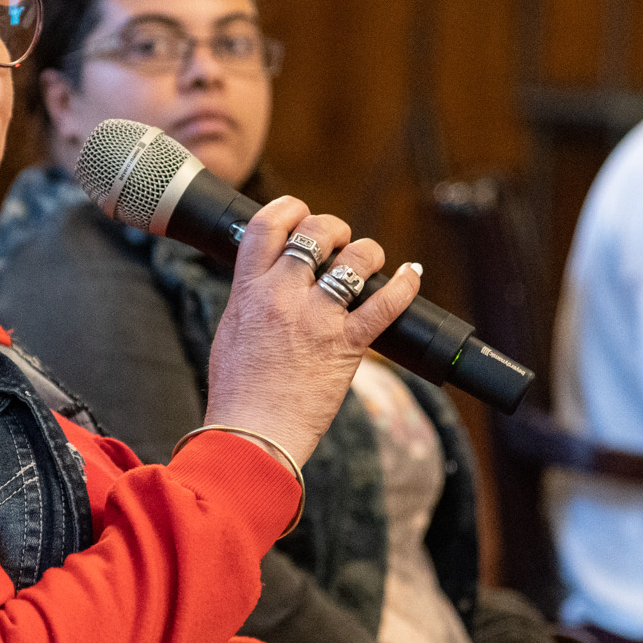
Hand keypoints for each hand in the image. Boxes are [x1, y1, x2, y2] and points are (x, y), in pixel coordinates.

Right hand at [203, 198, 420, 464]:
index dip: (289, 209)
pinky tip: (410, 275)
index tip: (300, 214)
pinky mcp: (347, 345)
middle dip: (334, 229)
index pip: (269, 225)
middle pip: (317, 234)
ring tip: (369, 261)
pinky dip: (404, 286)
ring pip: (356, 260)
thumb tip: (269, 276)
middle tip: (339, 241)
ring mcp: (317, 319)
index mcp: (249, 290)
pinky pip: (386, 304)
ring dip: (368, 253)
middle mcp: (284, 296)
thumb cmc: (237, 390)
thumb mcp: (232, 329)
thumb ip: (251, 296)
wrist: (252, 433)